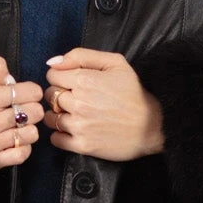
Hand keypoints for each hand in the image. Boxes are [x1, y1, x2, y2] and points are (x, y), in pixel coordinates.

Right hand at [0, 55, 44, 169]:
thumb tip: (11, 80)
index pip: (32, 92)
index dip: (31, 91)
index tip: (22, 94)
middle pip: (36, 113)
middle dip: (30, 109)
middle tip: (18, 110)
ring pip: (32, 134)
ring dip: (26, 129)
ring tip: (12, 125)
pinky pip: (24, 154)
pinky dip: (21, 147)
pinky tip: (9, 141)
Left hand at [41, 48, 164, 160]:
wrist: (152, 126)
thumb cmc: (134, 92)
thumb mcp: (115, 63)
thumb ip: (81, 56)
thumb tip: (52, 62)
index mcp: (84, 80)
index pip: (52, 75)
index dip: (60, 77)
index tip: (71, 83)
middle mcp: (78, 103)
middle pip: (50, 96)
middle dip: (59, 95)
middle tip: (76, 99)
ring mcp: (79, 126)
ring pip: (50, 117)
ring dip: (58, 115)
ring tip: (74, 115)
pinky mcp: (82, 145)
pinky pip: (55, 139)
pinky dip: (59, 135)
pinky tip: (73, 130)